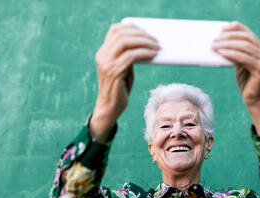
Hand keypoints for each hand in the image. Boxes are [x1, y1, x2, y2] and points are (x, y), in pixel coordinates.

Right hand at [90, 23, 159, 140]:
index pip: (114, 30)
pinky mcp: (114, 72)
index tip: (145, 30)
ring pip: (126, 42)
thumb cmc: (119, 89)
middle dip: (141, 34)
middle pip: (121, 34)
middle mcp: (102, 56)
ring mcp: (107, 64)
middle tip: (155, 40)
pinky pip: (131, 56)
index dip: (131, 27)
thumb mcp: (123, 68)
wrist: (109, 108)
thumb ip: (128, 56)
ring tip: (156, 47)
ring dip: (145, 42)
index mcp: (103, 53)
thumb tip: (144, 44)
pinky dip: (144, 53)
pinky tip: (153, 55)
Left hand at [212, 21, 259, 135]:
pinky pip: (244, 58)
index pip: (249, 34)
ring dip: (228, 44)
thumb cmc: (248, 85)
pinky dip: (232, 54)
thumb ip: (237, 55)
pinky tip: (222, 53)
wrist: (257, 102)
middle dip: (229, 36)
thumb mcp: (242, 66)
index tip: (223, 28)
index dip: (236, 28)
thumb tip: (222, 45)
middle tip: (215, 39)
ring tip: (215, 46)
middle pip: (246, 38)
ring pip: (245, 46)